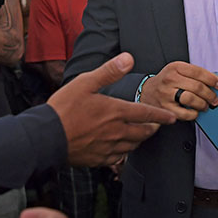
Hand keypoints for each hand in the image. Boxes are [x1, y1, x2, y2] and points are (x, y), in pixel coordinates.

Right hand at [48, 52, 175, 166]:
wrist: (46, 137)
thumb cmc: (64, 108)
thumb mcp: (85, 82)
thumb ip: (109, 71)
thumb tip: (128, 58)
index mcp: (115, 112)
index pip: (146, 114)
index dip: (161, 116)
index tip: (172, 118)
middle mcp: (115, 131)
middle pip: (142, 133)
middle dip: (152, 129)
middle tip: (157, 126)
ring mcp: (107, 147)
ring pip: (132, 146)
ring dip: (140, 141)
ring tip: (141, 136)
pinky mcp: (97, 159)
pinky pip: (117, 158)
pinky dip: (124, 153)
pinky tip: (121, 150)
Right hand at [138, 61, 217, 120]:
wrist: (147, 92)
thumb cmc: (166, 82)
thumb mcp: (177, 71)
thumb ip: (193, 74)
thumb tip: (214, 82)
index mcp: (175, 67)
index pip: (198, 72)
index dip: (212, 79)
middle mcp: (170, 80)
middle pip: (197, 87)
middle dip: (210, 94)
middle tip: (215, 99)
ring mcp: (167, 94)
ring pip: (191, 99)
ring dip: (203, 104)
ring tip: (205, 105)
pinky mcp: (165, 108)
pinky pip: (185, 113)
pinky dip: (193, 114)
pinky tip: (195, 112)